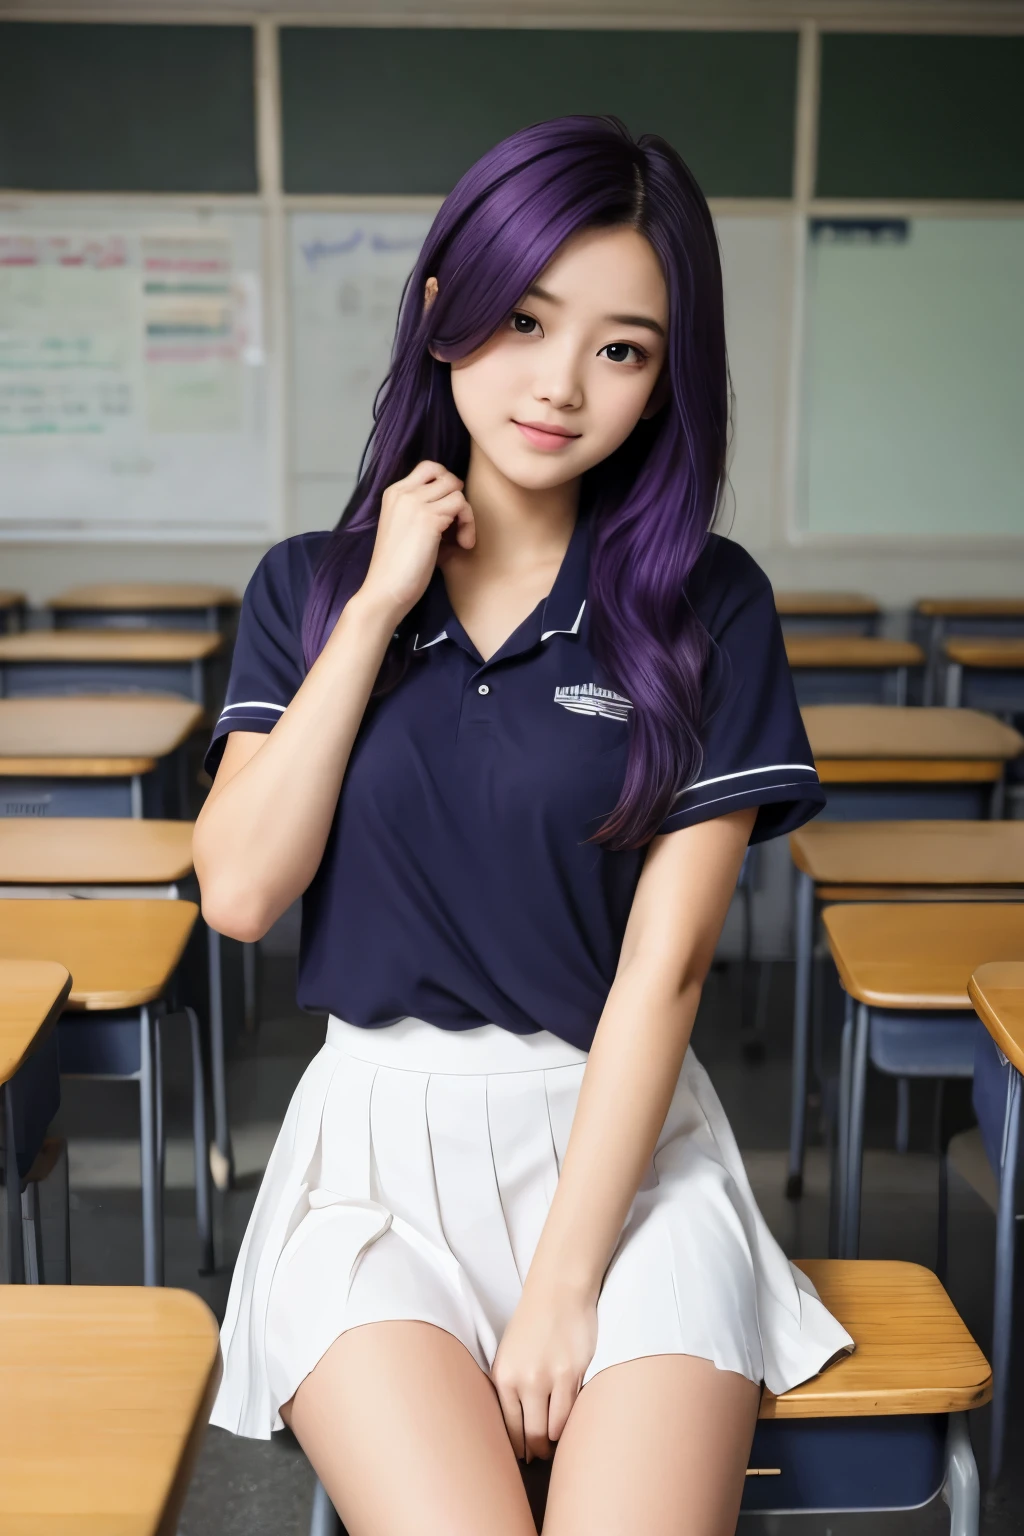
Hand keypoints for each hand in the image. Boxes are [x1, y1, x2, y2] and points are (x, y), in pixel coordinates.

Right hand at [359, 460, 474, 622]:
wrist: (385, 589)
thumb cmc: (397, 567)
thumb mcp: (405, 528)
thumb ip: (422, 510)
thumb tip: (454, 502)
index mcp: (393, 493)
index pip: (428, 468)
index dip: (446, 485)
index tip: (448, 512)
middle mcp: (403, 492)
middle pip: (447, 477)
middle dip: (458, 500)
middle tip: (457, 526)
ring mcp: (415, 503)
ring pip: (457, 490)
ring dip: (466, 515)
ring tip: (461, 540)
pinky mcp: (429, 518)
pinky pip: (462, 505)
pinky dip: (468, 525)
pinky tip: (463, 545)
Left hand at [490, 1278, 597, 1461]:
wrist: (558, 1290)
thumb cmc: (533, 1321)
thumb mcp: (509, 1353)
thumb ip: (510, 1386)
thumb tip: (517, 1427)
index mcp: (503, 1375)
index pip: (509, 1428)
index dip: (518, 1447)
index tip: (524, 1455)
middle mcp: (523, 1379)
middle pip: (532, 1434)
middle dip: (537, 1449)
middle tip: (540, 1453)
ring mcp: (548, 1377)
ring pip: (552, 1429)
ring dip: (554, 1439)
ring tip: (554, 1440)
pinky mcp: (572, 1373)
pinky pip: (569, 1413)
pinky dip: (568, 1423)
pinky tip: (567, 1422)